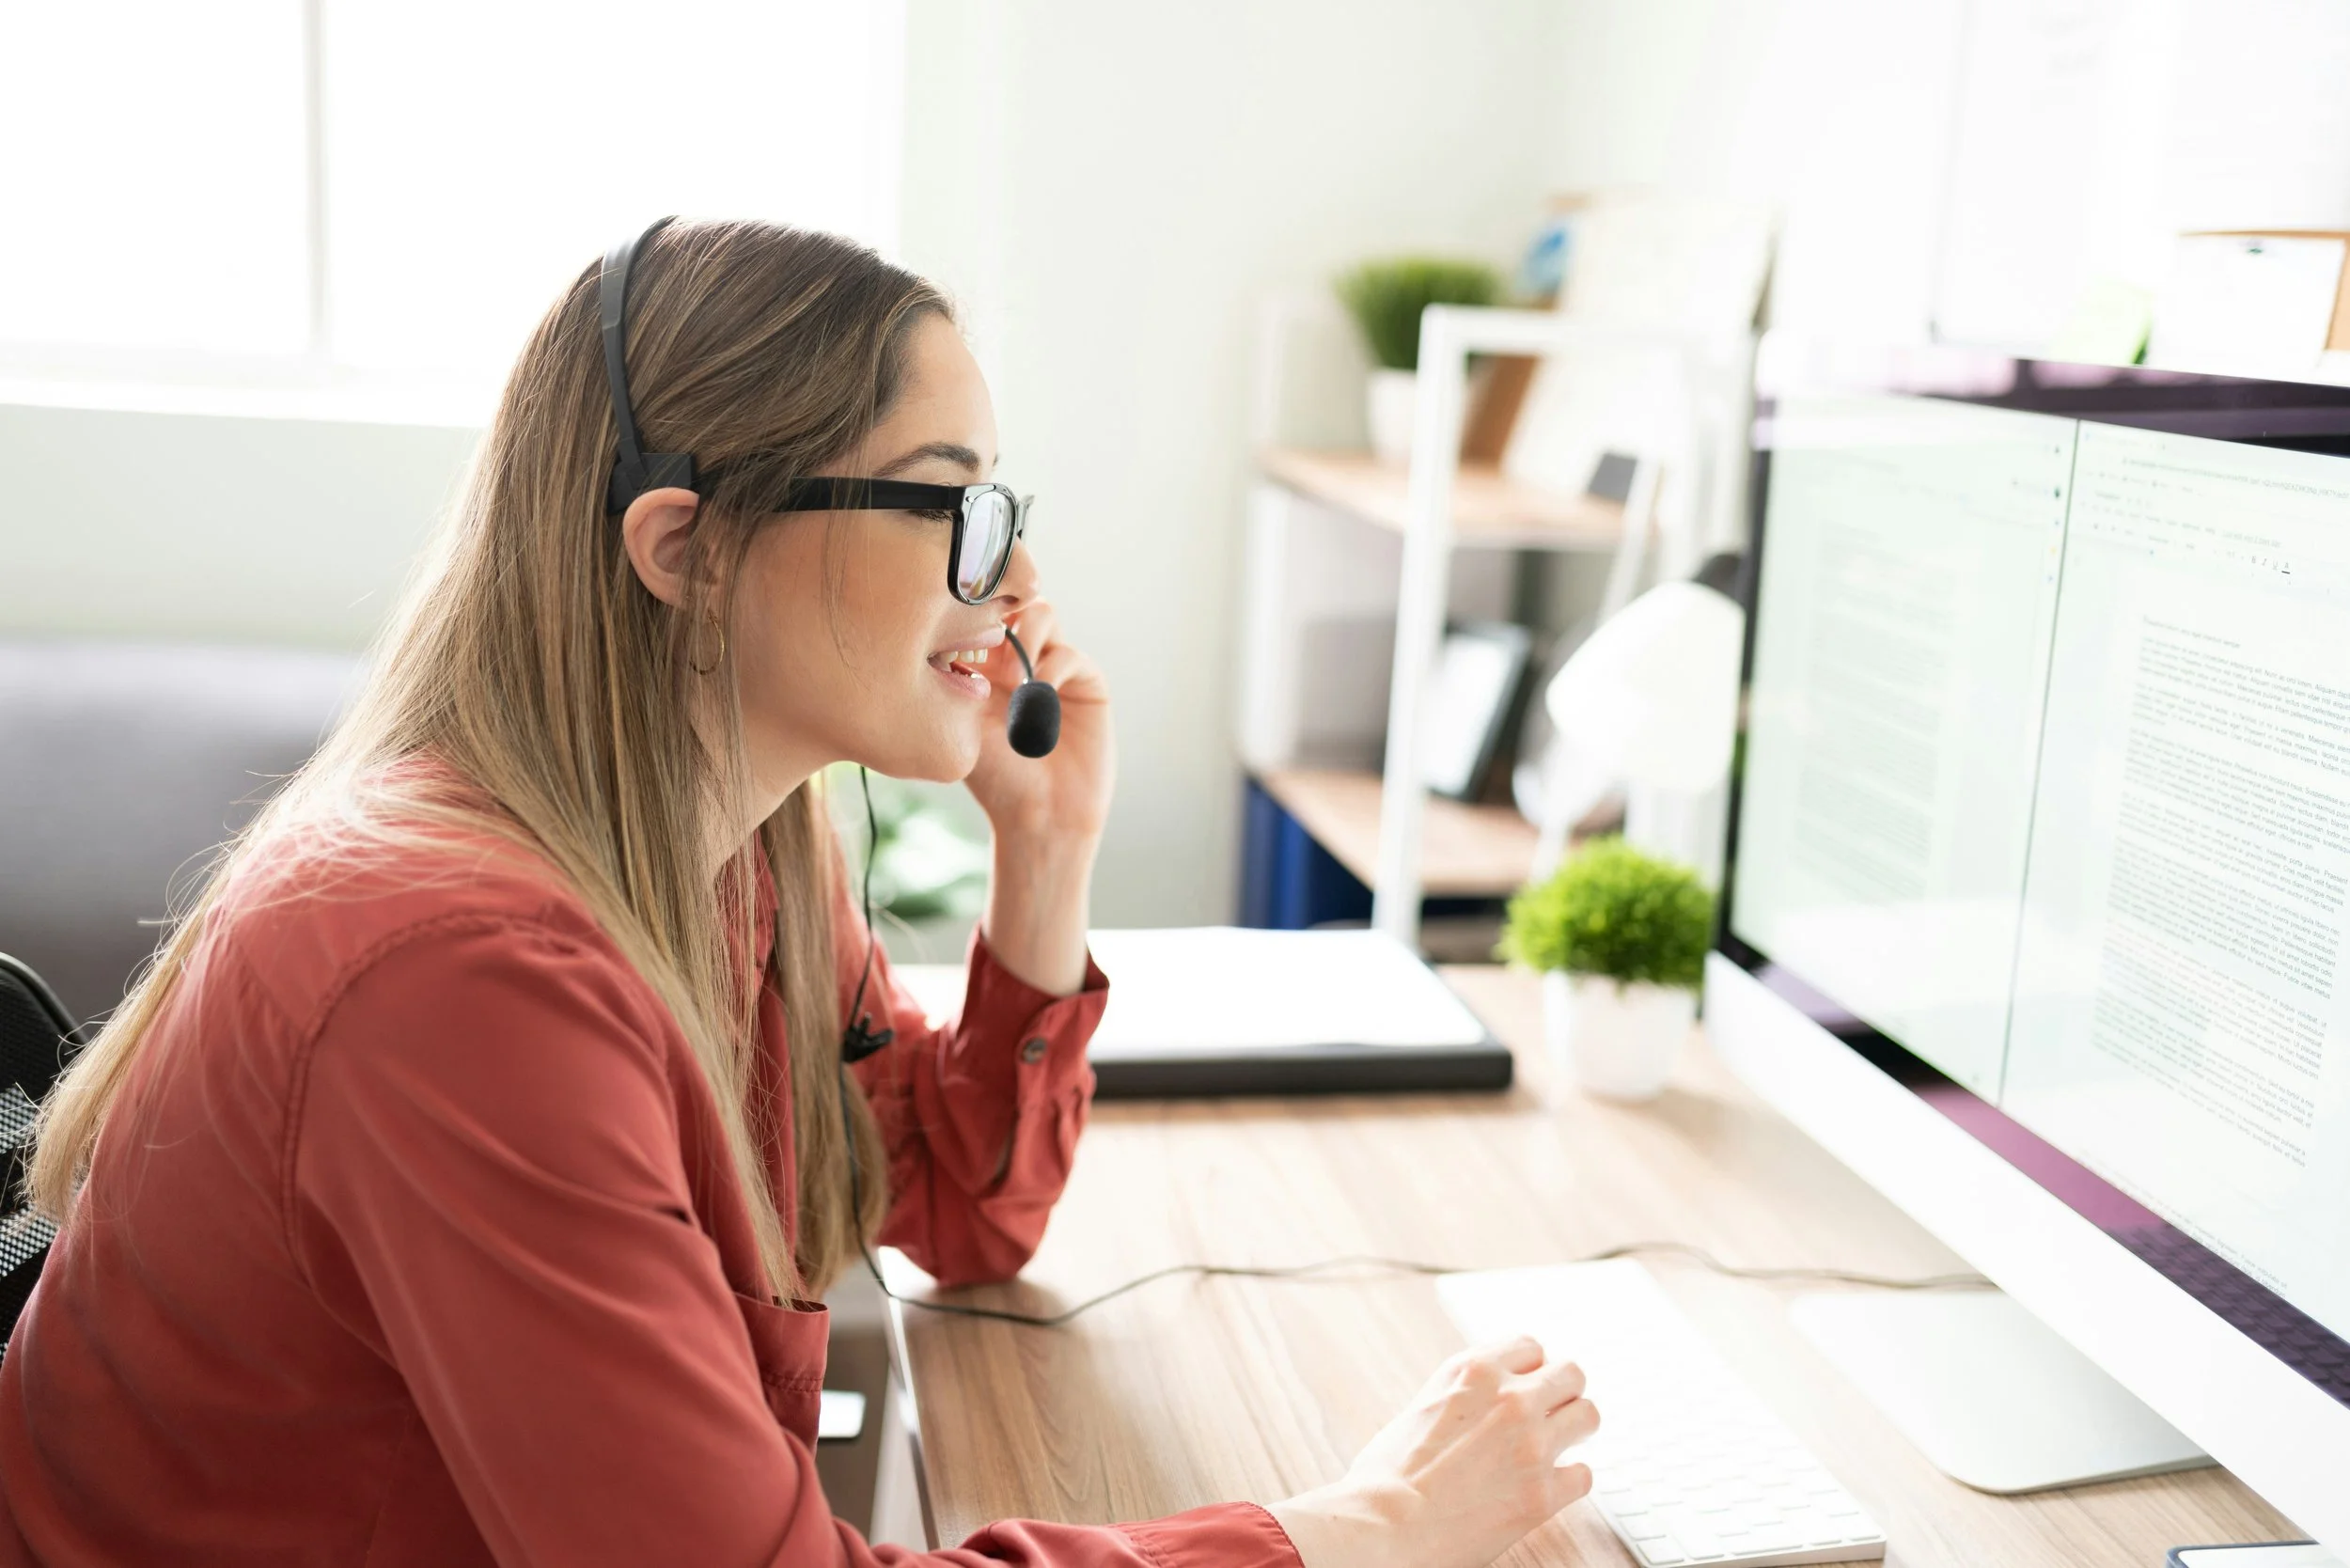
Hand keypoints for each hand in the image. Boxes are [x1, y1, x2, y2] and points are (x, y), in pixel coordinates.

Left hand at [963, 596, 1111, 994]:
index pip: (977, 611)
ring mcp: (1055, 667)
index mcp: (985, 662)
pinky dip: (1053, 668)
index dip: (965, 612)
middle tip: (984, 656)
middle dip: (997, 617)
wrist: (1040, 817)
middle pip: (1011, 599)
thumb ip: (956, 677)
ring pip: (1043, 613)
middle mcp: (1020, 657)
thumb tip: (935, 633)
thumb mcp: (961, 725)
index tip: (953, 641)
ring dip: (1026, 637)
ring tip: (1014, 679)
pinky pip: (1070, 654)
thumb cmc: (995, 779)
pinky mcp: (1088, 683)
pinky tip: (1039, 697)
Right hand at [1267, 1337, 1597, 1567]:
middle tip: (1554, 1411)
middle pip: (1570, 1373)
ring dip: (1576, 1429)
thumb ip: (1459, 1397)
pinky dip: (1570, 1480)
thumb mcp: (1419, 1408)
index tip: (1529, 1382)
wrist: (1386, 1527)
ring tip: (1561, 1444)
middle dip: (1563, 1392)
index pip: (1530, 1346)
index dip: (1531, 1367)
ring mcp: (1533, 1445)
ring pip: (1589, 1415)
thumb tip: (1477, 1404)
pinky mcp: (1543, 1493)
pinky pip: (1584, 1475)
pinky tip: (1552, 1485)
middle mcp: (1510, 1399)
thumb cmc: (1386, 1478)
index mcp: (1473, 1372)